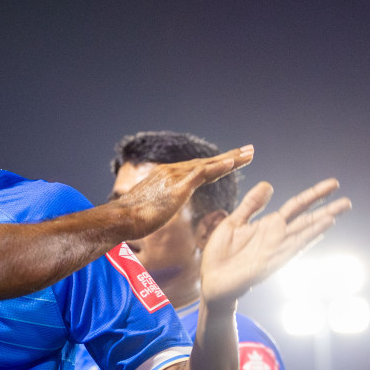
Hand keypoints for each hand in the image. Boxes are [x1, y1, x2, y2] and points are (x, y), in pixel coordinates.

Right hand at [110, 146, 255, 240]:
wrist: (120, 219)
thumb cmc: (131, 219)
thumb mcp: (149, 207)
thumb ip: (159, 203)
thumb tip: (159, 208)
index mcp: (167, 176)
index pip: (197, 168)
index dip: (217, 164)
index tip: (232, 161)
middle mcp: (172, 172)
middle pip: (207, 162)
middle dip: (229, 157)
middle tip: (249, 150)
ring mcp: (175, 177)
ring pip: (208, 164)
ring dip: (231, 159)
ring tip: (249, 154)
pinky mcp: (178, 187)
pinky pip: (202, 174)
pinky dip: (218, 168)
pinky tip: (232, 164)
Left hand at [199, 178, 351, 307]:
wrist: (211, 280)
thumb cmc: (221, 254)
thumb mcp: (234, 222)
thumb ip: (251, 204)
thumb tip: (268, 184)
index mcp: (269, 225)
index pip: (297, 205)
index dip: (314, 194)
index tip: (334, 184)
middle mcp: (277, 236)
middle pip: (307, 219)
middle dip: (327, 209)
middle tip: (348, 201)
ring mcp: (276, 249)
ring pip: (304, 233)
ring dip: (321, 223)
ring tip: (338, 212)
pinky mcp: (271, 261)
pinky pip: (292, 247)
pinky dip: (307, 237)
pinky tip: (320, 229)